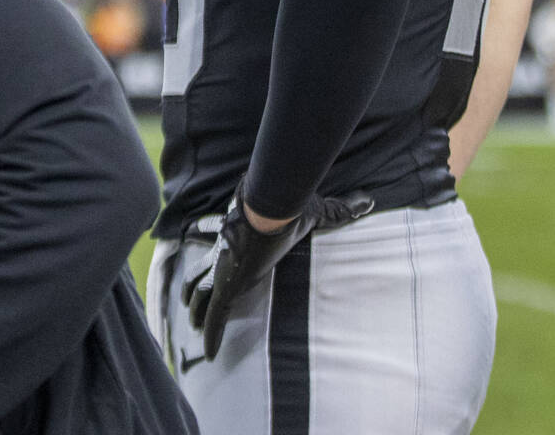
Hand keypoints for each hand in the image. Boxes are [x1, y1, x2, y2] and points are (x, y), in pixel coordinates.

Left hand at [181, 178, 373, 359]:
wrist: (270, 210)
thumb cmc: (289, 210)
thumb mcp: (318, 211)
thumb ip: (342, 210)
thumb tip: (368, 201)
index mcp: (241, 233)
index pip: (219, 232)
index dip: (206, 233)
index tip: (195, 234)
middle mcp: (227, 251)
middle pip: (202, 268)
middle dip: (193, 283)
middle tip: (186, 298)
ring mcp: (225, 270)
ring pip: (200, 293)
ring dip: (195, 310)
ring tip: (191, 324)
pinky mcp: (227, 286)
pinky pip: (215, 317)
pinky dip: (211, 335)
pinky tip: (208, 353)